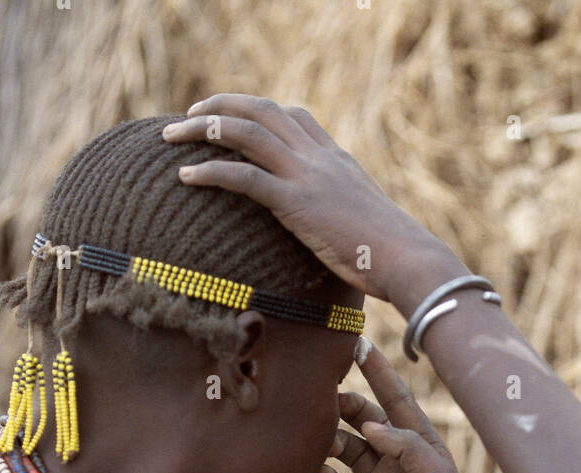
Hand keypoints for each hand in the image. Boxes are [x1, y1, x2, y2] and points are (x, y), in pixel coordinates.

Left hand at [161, 95, 459, 300]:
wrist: (410, 260)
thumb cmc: (396, 258)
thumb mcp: (370, 228)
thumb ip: (351, 221)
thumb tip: (350, 244)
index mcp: (338, 161)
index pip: (295, 116)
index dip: (260, 109)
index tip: (235, 115)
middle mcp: (320, 158)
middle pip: (261, 110)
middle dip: (220, 105)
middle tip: (190, 114)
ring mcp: (307, 176)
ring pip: (244, 132)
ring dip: (202, 128)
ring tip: (171, 136)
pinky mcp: (296, 203)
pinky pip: (243, 176)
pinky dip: (210, 170)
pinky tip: (186, 175)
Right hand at [314, 342, 488, 472]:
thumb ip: (409, 448)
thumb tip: (372, 424)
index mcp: (422, 448)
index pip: (397, 401)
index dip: (378, 373)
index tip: (358, 344)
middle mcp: (394, 462)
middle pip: (361, 420)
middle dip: (342, 404)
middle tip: (320, 394)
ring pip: (340, 449)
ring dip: (324, 437)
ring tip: (308, 430)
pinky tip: (300, 464)